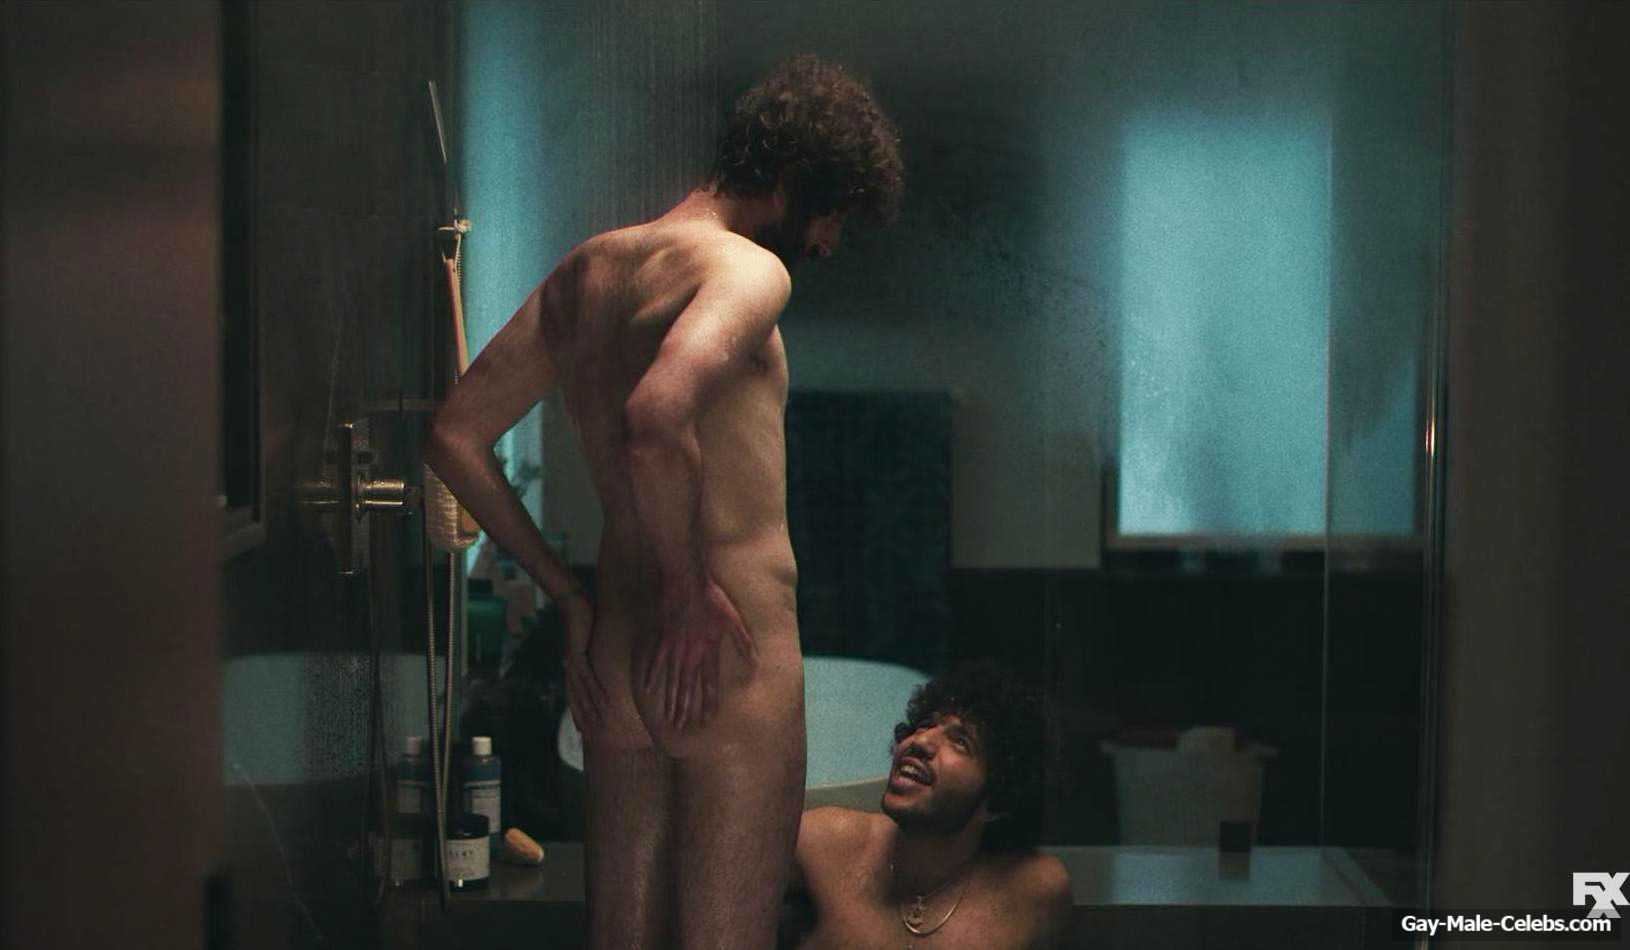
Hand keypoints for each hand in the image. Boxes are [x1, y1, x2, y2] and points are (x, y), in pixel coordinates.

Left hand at [560, 593, 608, 737]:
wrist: (572, 605)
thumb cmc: (582, 619)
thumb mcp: (589, 641)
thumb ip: (593, 653)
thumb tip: (601, 661)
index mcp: (570, 665)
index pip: (573, 693)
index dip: (576, 711)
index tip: (581, 727)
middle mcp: (569, 668)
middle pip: (575, 697)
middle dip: (582, 716)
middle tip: (588, 734)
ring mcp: (572, 663)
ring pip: (582, 691)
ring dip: (591, 708)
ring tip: (599, 722)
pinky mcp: (577, 656)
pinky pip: (589, 677)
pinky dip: (596, 690)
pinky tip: (603, 700)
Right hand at [642, 578, 755, 730]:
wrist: (685, 582)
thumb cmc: (710, 597)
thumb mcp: (732, 618)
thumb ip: (742, 641)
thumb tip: (755, 661)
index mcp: (708, 650)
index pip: (709, 683)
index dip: (708, 702)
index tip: (707, 720)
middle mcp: (690, 654)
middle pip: (687, 687)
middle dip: (685, 709)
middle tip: (681, 727)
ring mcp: (674, 648)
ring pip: (671, 680)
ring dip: (670, 700)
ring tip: (669, 717)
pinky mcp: (661, 639)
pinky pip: (655, 662)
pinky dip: (650, 677)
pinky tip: (647, 690)